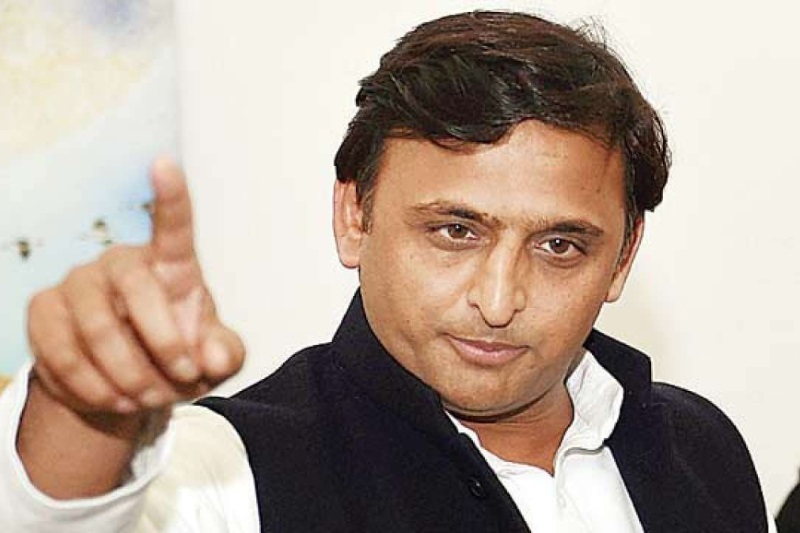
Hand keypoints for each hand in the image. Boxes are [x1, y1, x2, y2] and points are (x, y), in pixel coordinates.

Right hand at [26, 159, 244, 416]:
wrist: (128, 385)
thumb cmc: (179, 357)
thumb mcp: (213, 360)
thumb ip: (226, 354)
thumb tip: (212, 354)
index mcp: (171, 265)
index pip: (172, 225)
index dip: (170, 196)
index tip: (165, 163)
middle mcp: (121, 263)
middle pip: (137, 290)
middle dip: (164, 346)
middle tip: (181, 381)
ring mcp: (77, 283)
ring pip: (97, 329)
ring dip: (128, 377)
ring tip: (148, 398)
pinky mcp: (44, 311)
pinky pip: (61, 354)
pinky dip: (92, 389)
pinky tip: (112, 400)